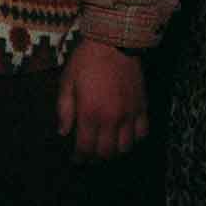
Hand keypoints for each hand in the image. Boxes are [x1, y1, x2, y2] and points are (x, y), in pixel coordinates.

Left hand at [57, 37, 147, 161]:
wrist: (114, 44)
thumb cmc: (85, 62)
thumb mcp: (66, 82)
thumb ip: (64, 109)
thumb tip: (63, 132)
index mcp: (90, 113)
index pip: (86, 146)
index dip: (80, 157)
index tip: (76, 161)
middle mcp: (112, 118)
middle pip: (107, 151)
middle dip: (96, 159)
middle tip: (89, 158)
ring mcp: (130, 114)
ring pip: (126, 147)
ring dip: (115, 153)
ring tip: (106, 150)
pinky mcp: (143, 108)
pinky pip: (143, 133)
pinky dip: (135, 140)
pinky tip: (126, 138)